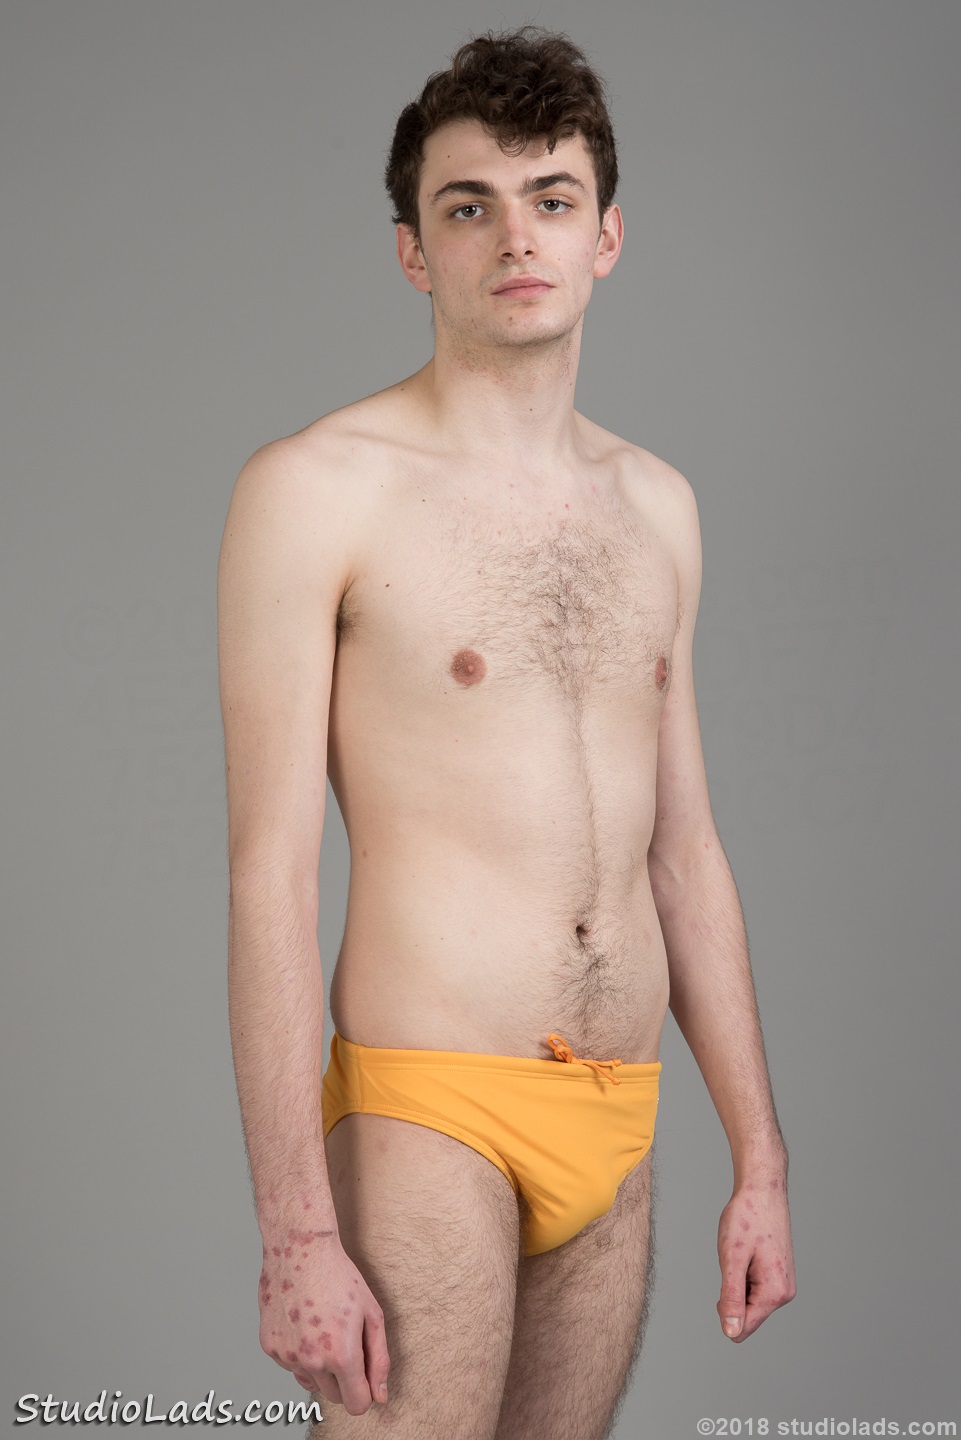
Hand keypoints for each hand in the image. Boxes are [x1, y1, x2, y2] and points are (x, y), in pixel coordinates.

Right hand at [258, 1226, 389, 1414]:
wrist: (300, 1248)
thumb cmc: (339, 1277)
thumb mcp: (371, 1314)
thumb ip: (379, 1360)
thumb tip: (379, 1396)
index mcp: (341, 1355)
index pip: (356, 1405)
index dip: (364, 1393)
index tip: (364, 1375)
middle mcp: (312, 1361)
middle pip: (334, 1397)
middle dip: (343, 1379)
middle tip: (344, 1342)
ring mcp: (287, 1355)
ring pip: (311, 1381)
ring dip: (319, 1366)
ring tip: (323, 1328)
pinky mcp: (270, 1347)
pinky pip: (291, 1365)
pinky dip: (299, 1352)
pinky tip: (304, 1323)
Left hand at [716, 1175, 795, 1340]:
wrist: (762, 1190)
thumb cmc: (747, 1218)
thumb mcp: (732, 1258)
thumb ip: (732, 1297)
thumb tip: (731, 1332)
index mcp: (775, 1293)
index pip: (743, 1328)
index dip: (724, 1309)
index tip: (726, 1277)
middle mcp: (784, 1294)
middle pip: (746, 1316)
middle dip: (731, 1292)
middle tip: (734, 1260)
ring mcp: (783, 1285)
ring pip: (748, 1301)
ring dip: (737, 1280)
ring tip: (741, 1252)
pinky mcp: (778, 1276)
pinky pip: (753, 1288)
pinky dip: (743, 1273)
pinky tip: (746, 1251)